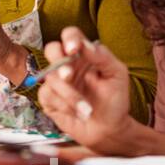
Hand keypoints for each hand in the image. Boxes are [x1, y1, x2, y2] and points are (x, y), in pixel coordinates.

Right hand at [36, 27, 133, 150]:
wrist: (109, 130)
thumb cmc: (115, 101)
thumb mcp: (117, 75)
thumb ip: (103, 57)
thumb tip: (85, 45)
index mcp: (84, 55)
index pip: (71, 35)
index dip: (69, 38)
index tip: (74, 49)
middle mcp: (68, 65)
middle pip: (51, 49)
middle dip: (59, 62)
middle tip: (69, 76)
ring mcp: (57, 81)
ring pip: (51, 77)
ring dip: (69, 94)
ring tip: (86, 109)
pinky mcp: (49, 98)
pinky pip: (47, 95)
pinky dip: (63, 105)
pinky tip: (76, 112)